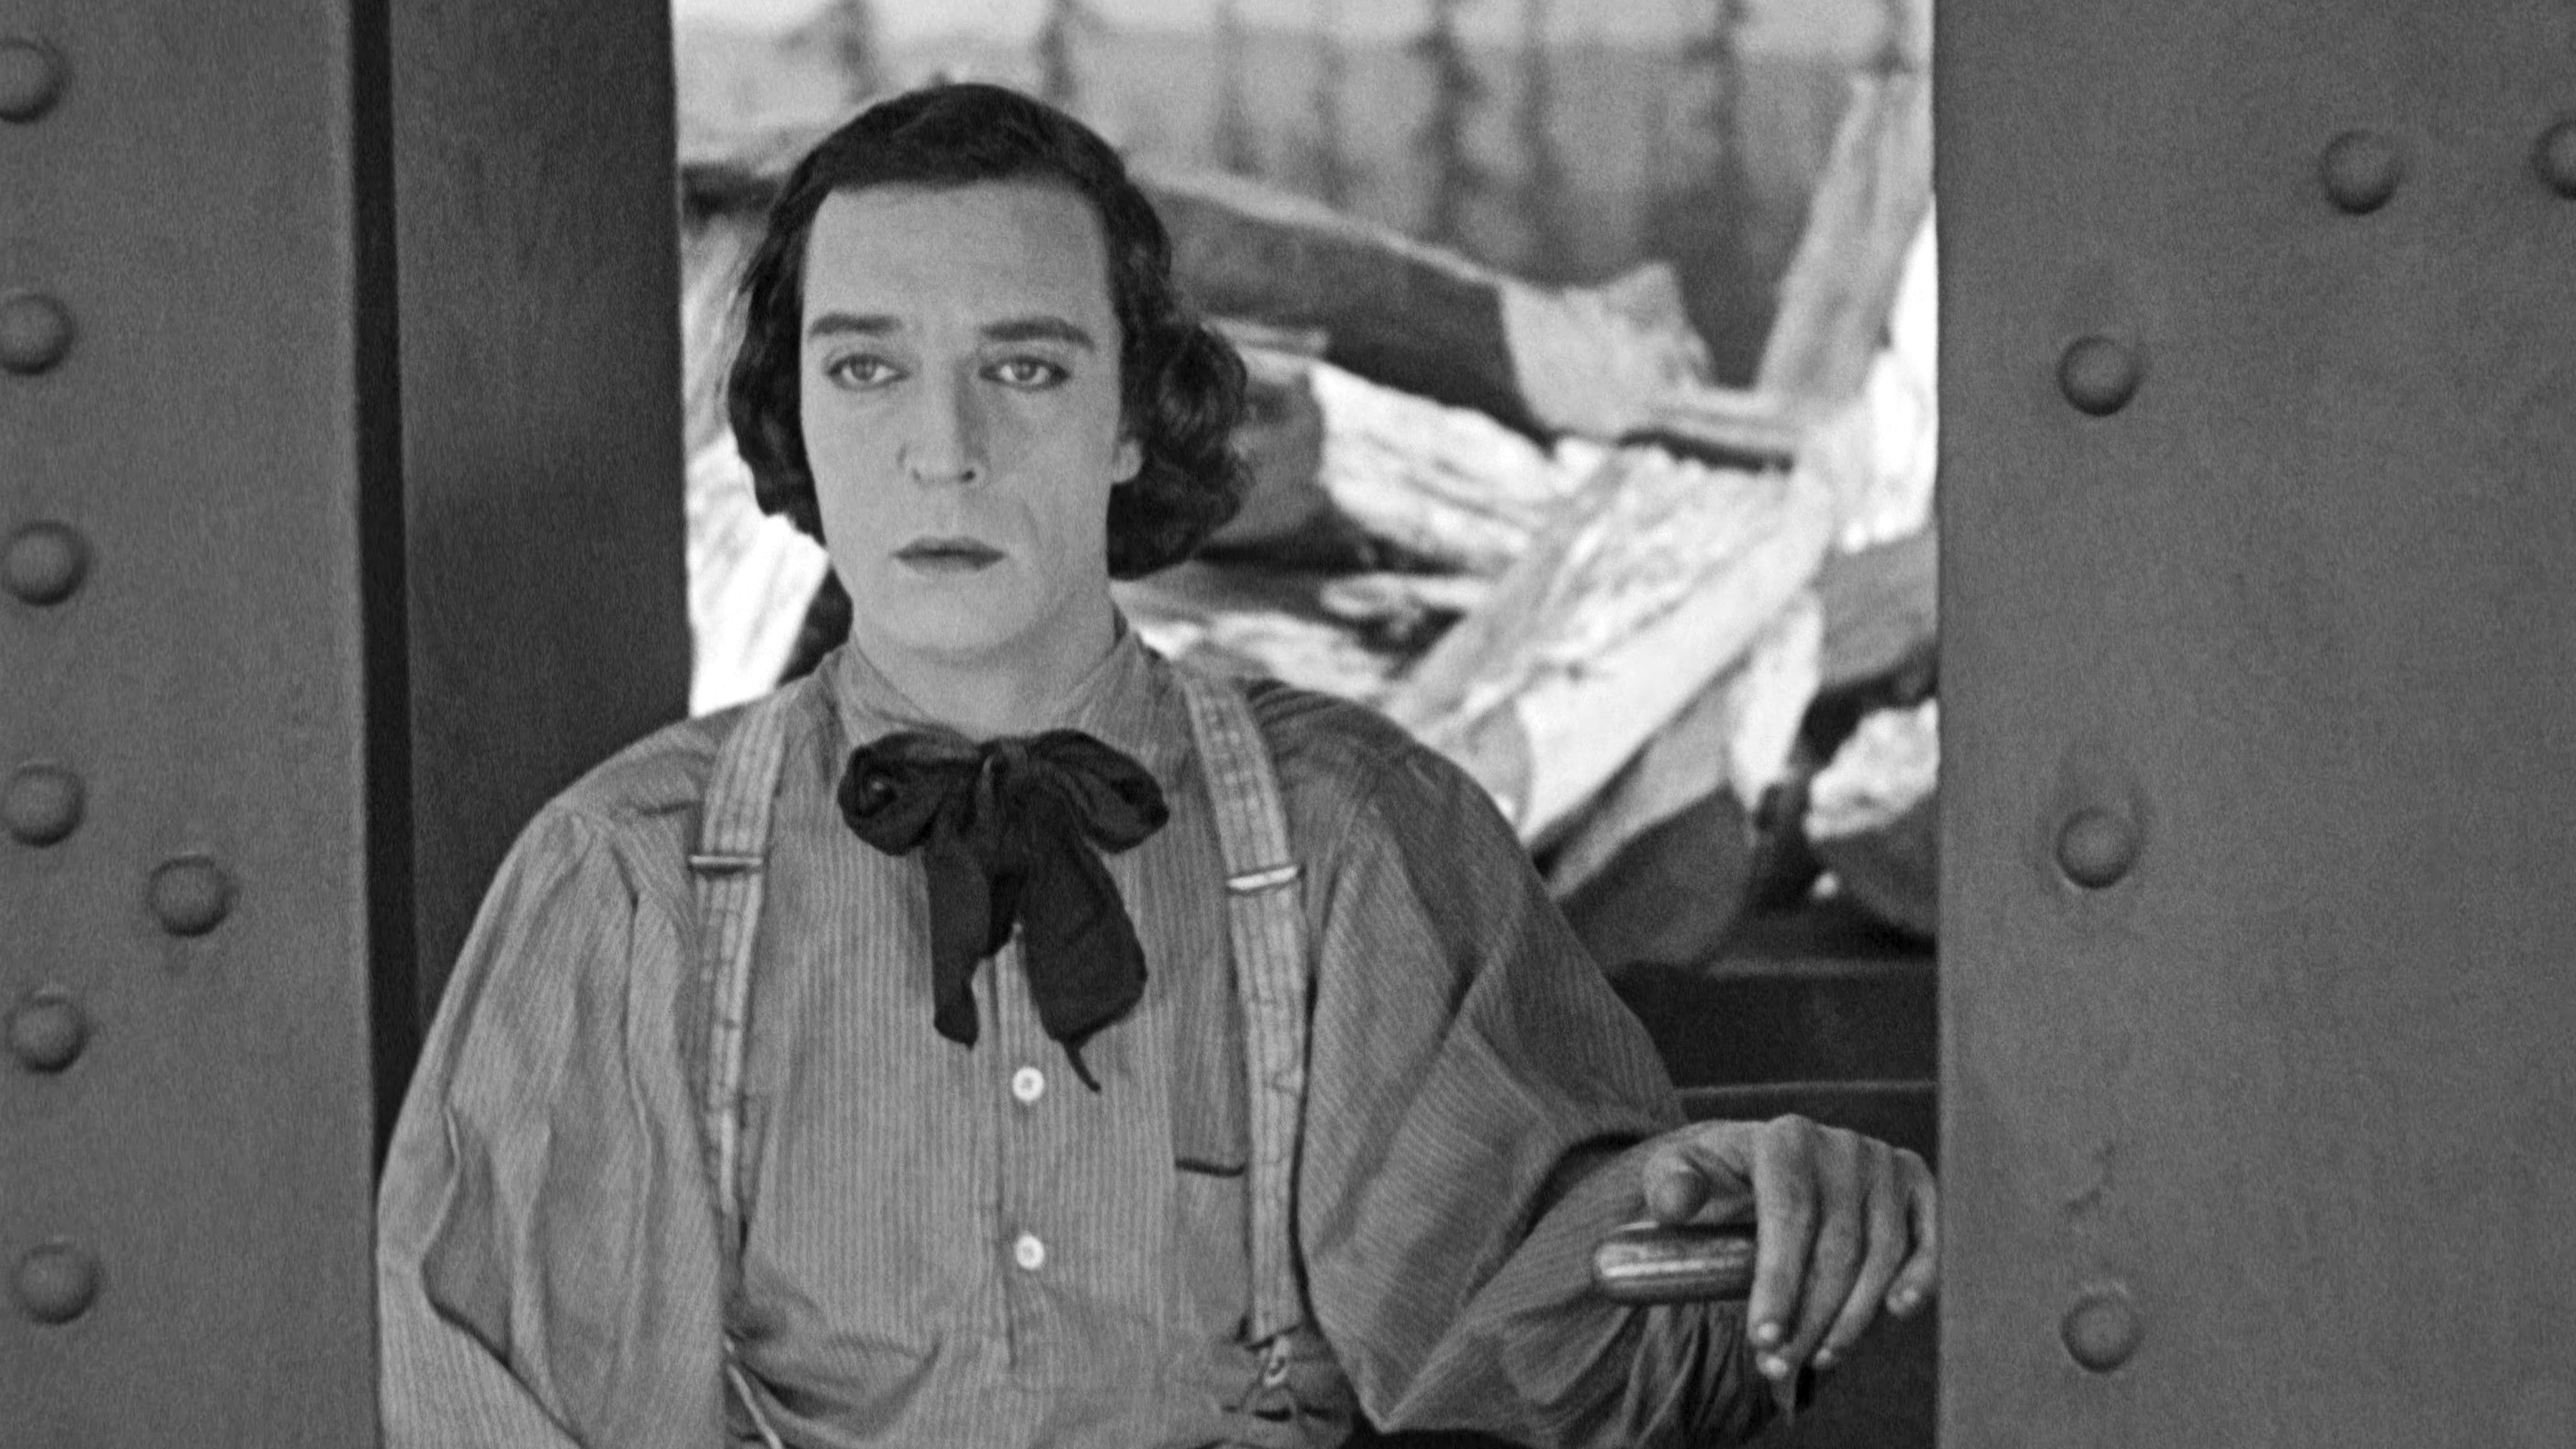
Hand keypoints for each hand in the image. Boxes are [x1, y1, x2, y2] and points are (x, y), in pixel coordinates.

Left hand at [1639, 1115, 1937, 1384]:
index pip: (1789, 1218)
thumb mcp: (1680, 1172)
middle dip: (1809, 1316)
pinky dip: (1919, 1277)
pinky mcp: (1915, 1184)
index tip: (1763, 1337)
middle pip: (1837, 1246)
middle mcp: (1843, 1144)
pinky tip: (1897, 1312)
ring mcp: (1884, 1163)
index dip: (1779, 1283)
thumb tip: (1676, 1204)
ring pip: (1881, 1255)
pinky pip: (1927, 1239)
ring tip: (1816, 1358)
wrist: (1765, 1161)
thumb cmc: (1720, 1177)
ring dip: (1852, 1318)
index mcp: (1785, 1138)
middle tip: (1778, 1364)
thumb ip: (1671, 1185)